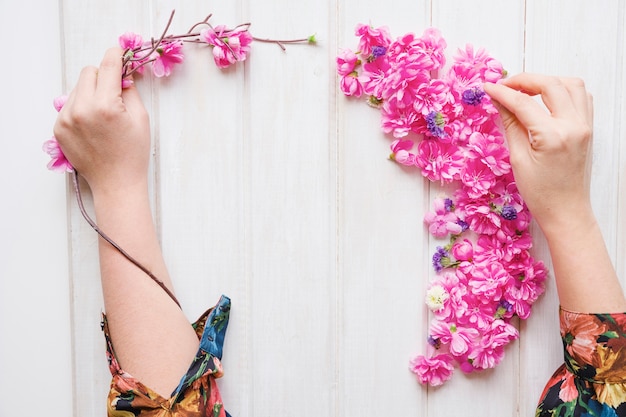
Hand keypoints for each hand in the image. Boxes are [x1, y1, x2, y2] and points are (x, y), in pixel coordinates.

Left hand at [54, 47, 149, 194]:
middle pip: (88, 73)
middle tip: (115, 92)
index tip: (120, 52)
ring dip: (91, 92)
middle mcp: (82, 109)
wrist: (116, 183)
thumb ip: (130, 90)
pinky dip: (81, 107)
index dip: (116, 55)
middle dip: (103, 77)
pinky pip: (69, 105)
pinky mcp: (59, 128)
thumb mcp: (141, 118)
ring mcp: (66, 119)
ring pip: (77, 88)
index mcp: (105, 105)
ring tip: (103, 113)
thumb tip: (123, 73)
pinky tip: (93, 124)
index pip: (108, 66)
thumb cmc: (133, 153)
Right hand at [483, 74, 592, 235]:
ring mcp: (584, 125)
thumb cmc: (540, 192)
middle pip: (550, 85)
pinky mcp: (588, 128)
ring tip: (525, 89)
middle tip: (504, 85)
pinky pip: (581, 96)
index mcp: (553, 136)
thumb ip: (510, 125)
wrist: (565, 210)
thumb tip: (499, 102)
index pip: (524, 103)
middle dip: (524, 80)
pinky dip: (563, 89)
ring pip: (570, 84)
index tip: (487, 87)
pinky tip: (546, 97)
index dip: (502, 93)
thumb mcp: (518, 159)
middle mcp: (573, 126)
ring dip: (546, 81)